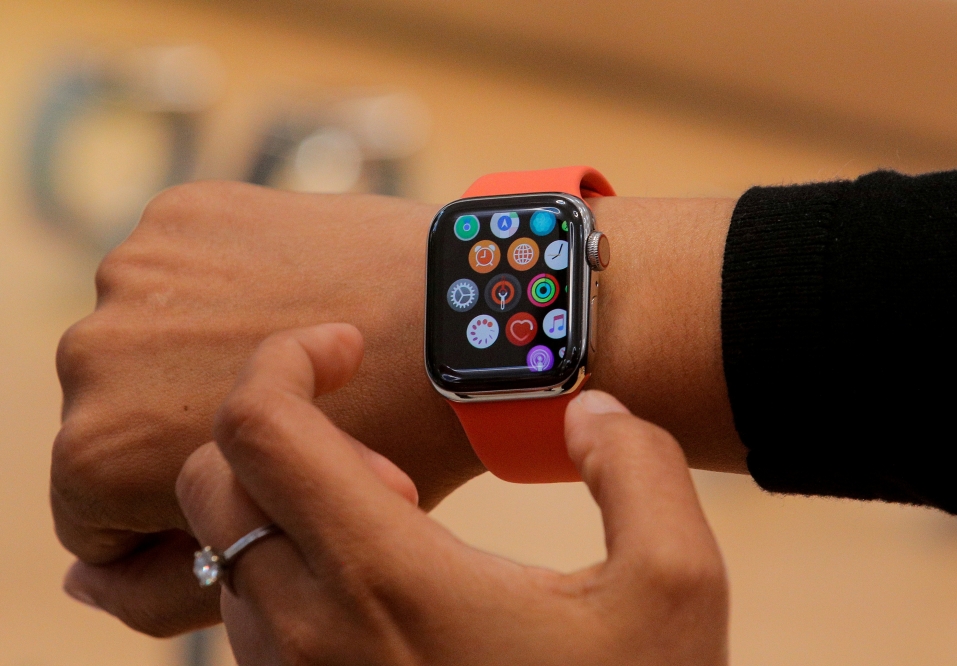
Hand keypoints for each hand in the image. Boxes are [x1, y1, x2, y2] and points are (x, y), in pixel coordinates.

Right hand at [53, 183, 483, 635]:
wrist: (463, 322)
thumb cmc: (386, 448)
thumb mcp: (272, 543)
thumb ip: (164, 590)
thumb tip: (84, 582)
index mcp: (95, 453)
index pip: (89, 513)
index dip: (166, 511)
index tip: (242, 485)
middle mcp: (90, 356)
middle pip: (111, 417)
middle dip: (178, 427)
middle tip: (281, 420)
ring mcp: (133, 270)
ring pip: (146, 338)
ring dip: (195, 352)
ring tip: (289, 354)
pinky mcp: (184, 210)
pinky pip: (184, 269)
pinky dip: (223, 285)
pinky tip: (294, 296)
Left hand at [177, 324, 728, 665]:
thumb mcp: (675, 588)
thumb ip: (639, 469)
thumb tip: (589, 414)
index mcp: (385, 578)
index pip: (257, 429)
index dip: (284, 359)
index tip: (344, 347)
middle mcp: (310, 631)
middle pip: (213, 479)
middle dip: (280, 429)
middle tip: (384, 454)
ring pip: (222, 547)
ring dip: (286, 501)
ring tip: (397, 521)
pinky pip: (246, 609)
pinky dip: (287, 562)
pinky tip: (382, 584)